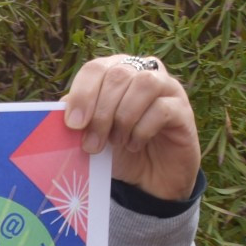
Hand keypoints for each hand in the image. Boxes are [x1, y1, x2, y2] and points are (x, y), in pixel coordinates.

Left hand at [63, 55, 200, 202]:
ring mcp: (168, 88)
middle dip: (100, 113)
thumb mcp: (91, 133)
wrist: (149, 177)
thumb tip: (62, 108)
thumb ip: (78, 118)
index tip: (73, 124)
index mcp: (116, 72)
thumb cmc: (117, 150)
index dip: (82, 93)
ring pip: (144, 84)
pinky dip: (142, 130)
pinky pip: (162, 109)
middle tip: (91, 145)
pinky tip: (134, 145)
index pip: (96, 68)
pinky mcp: (183, 109)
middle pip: (118, 75)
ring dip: (123, 118)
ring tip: (115, 143)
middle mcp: (144, 72)